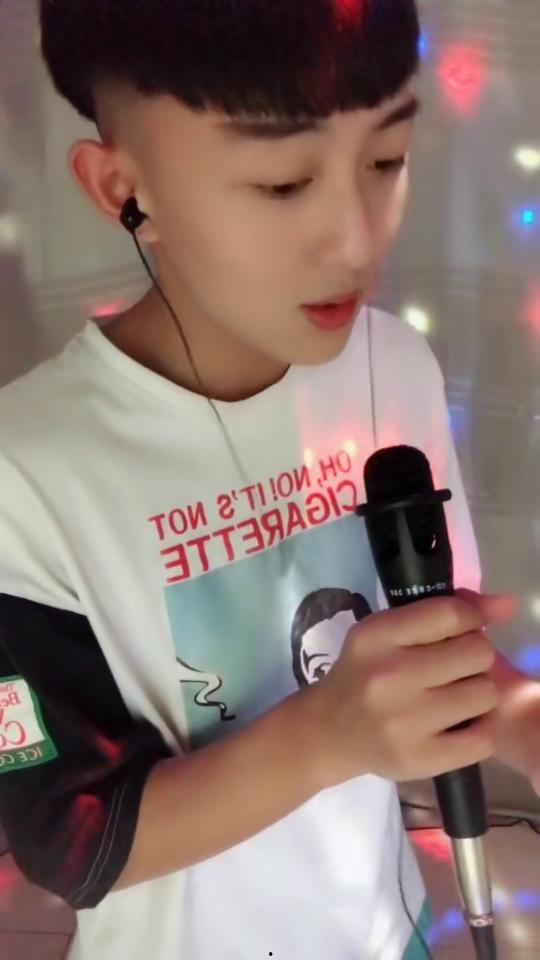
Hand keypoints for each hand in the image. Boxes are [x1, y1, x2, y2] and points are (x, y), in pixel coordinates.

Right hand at [308, 591, 516, 789]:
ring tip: (456, 694)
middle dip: (475, 656)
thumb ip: (440, 612)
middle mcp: (389, 675)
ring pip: (486, 693)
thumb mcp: (386, 632)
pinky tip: (458, 724)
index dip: (473, 617)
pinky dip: (479, 729)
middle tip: (456, 666)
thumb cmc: (364, 673)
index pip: (450, 614)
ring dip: (478, 691)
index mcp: (377, 636)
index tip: (468, 627)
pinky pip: (484, 738)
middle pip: (477, 652)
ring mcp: (405, 721)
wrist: (330, 731)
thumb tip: (505, 605)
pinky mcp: (420, 758)